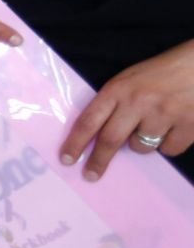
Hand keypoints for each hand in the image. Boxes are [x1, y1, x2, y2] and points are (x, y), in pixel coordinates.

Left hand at [61, 39, 193, 180]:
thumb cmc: (163, 71)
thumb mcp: (131, 78)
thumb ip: (116, 102)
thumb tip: (99, 135)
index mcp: (119, 89)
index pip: (89, 120)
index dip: (75, 143)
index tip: (66, 159)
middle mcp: (138, 102)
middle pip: (110, 140)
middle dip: (98, 161)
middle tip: (90, 176)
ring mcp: (164, 114)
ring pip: (141, 147)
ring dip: (141, 144)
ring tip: (152, 125)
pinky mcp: (188, 124)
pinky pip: (169, 149)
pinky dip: (168, 144)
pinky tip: (173, 128)